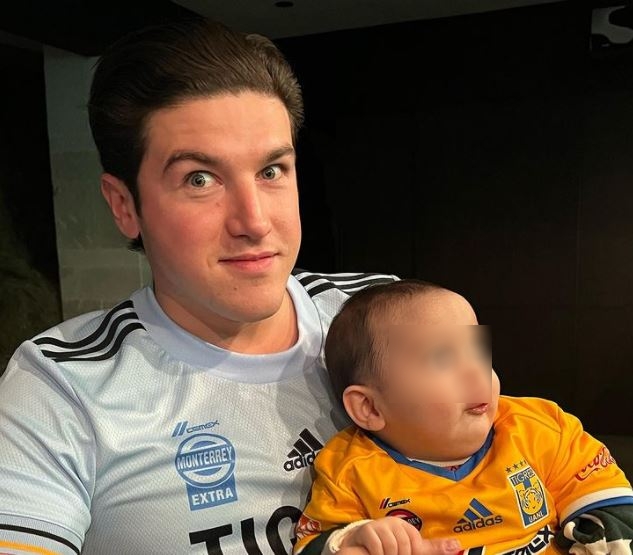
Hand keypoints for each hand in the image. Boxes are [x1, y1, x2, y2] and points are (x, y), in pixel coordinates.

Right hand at [339, 517, 460, 554]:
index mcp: (407, 528)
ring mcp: (380, 525)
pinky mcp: (367, 529)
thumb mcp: (412, 550)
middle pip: (405, 548)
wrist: (361, 548)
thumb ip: (433, 549)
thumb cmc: (389, 550)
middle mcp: (394, 522)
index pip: (417, 546)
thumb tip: (458, 544)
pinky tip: (373, 554)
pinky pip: (378, 547)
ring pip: (392, 548)